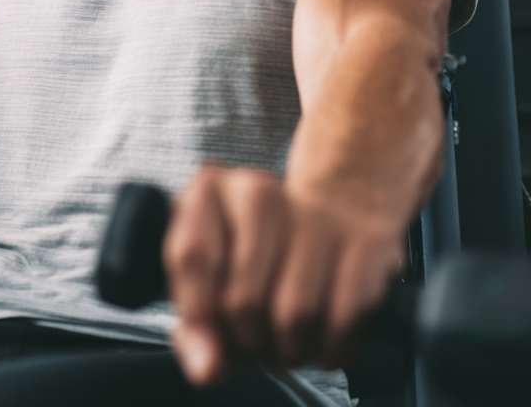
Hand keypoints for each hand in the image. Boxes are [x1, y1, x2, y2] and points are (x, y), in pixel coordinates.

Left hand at [163, 165, 404, 384]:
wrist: (338, 204)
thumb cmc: (258, 251)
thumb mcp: (211, 278)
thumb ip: (197, 326)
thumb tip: (208, 369)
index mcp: (208, 193)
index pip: (193, 257)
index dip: (200, 315)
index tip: (210, 350)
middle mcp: (256, 191)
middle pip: (244, 299)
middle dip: (251, 342)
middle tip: (258, 344)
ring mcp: (314, 212)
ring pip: (295, 315)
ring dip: (291, 350)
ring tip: (288, 343)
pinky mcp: (367, 240)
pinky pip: (346, 317)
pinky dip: (334, 347)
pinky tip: (325, 342)